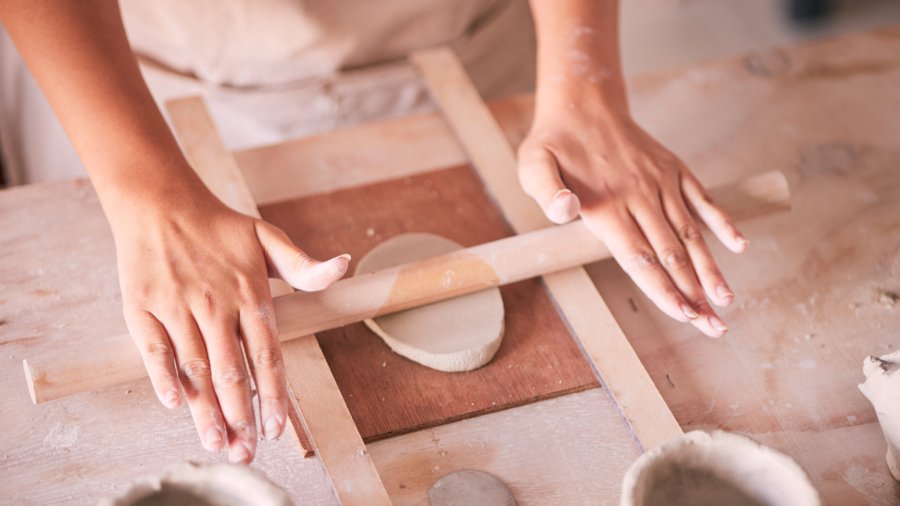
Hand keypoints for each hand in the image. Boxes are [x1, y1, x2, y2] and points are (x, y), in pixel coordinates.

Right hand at [111, 184, 348, 462]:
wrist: (160, 202)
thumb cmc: (218, 226)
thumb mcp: (268, 238)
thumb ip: (304, 266)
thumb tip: (344, 266)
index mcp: (250, 293)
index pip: (267, 355)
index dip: (274, 394)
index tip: (278, 428)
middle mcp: (216, 304)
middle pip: (232, 371)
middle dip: (242, 417)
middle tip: (246, 452)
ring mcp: (178, 306)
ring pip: (196, 368)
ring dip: (207, 410)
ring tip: (217, 443)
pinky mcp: (143, 308)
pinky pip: (155, 349)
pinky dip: (164, 377)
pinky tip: (176, 404)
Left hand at [517, 109, 747, 336]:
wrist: (584, 102)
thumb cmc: (554, 144)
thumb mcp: (533, 166)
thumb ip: (546, 193)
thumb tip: (565, 211)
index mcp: (606, 206)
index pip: (639, 258)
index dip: (663, 289)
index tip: (684, 315)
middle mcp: (639, 196)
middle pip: (671, 254)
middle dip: (694, 294)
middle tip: (715, 327)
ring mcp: (660, 182)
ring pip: (690, 233)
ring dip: (710, 268)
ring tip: (726, 300)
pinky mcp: (674, 170)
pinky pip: (703, 199)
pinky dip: (722, 221)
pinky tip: (739, 245)